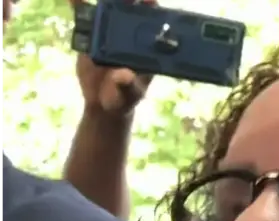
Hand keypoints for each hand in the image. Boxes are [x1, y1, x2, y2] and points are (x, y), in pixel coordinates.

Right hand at [70, 0, 154, 115]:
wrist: (103, 103)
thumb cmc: (124, 97)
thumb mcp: (129, 94)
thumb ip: (127, 85)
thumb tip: (123, 76)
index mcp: (147, 48)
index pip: (154, 24)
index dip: (153, 10)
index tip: (151, 0)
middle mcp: (130, 37)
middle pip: (131, 10)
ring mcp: (110, 35)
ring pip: (109, 10)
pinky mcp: (92, 37)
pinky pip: (86, 19)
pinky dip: (80, 7)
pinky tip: (74, 0)